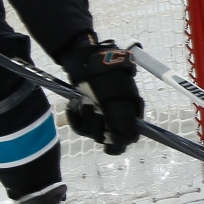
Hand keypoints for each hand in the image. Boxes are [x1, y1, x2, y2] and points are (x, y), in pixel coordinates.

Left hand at [62, 38, 143, 154]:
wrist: (86, 61)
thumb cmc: (107, 76)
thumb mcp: (120, 96)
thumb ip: (123, 120)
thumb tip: (124, 142)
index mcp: (129, 113)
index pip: (127, 137)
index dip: (119, 140)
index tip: (109, 138)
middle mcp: (114, 118)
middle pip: (107, 137)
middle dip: (98, 126)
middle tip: (95, 109)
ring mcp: (98, 116)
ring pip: (91, 131)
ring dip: (85, 117)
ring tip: (83, 101)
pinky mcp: (84, 114)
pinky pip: (78, 125)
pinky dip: (75, 115)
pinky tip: (74, 103)